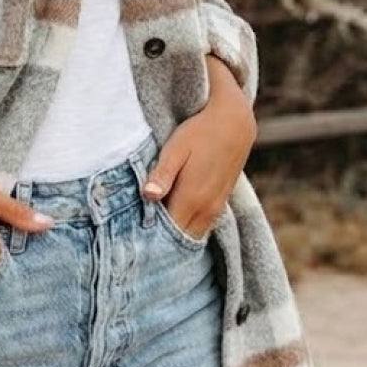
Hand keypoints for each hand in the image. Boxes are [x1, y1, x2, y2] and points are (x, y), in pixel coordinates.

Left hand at [142, 76, 256, 239]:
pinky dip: (186, 229)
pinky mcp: (220, 203)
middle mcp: (206, 209)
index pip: (168, 234)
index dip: (150, 239)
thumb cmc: (199, 133)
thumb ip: (162, 175)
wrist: (234, 123)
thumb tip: (148, 196)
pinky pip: (201, 227)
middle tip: (137, 240)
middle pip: (180, 240)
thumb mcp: (175, 150)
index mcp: (191, 199)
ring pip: (192, 235)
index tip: (131, 240)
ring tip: (152, 231)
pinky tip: (171, 220)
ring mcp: (216, 208)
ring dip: (174, 237)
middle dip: (160, 242)